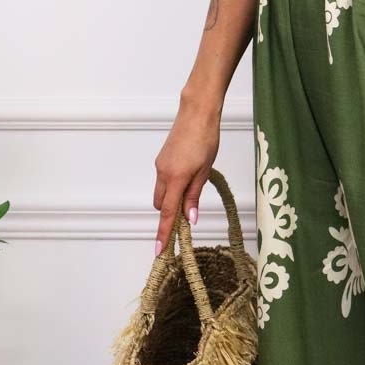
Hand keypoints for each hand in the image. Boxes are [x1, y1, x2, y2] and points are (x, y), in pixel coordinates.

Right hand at [153, 100, 222, 255]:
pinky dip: (172, 186)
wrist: (197, 113)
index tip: (159, 250)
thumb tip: (189, 219)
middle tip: (188, 215)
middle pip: (161, 205)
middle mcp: (163, 174)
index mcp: (175, 179)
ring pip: (161, 193)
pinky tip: (188, 177)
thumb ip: (194, 196)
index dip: (163, 233)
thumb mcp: (205, 172)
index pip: (167, 213)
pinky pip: (163, 180)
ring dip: (171, 200)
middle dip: (170, 214)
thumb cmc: (206, 139)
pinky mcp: (162, 159)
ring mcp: (160, 166)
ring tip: (192, 191)